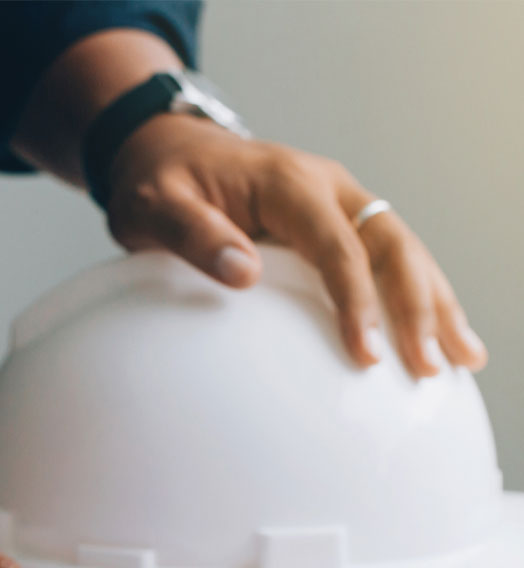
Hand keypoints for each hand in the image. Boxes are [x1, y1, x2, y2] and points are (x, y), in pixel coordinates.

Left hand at [105, 114, 487, 378]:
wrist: (166, 152)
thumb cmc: (159, 183)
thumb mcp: (156, 207)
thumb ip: (195, 237)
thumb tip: (242, 274)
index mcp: (289, 183)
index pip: (337, 245)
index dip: (356, 300)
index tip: (366, 352)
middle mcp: (327, 188)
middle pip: (390, 246)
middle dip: (417, 306)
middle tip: (432, 364)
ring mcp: (338, 206)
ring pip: (401, 252)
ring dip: (433, 304)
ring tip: (461, 356)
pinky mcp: (336, 226)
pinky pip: (383, 261)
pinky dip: (413, 297)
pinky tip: (434, 336)